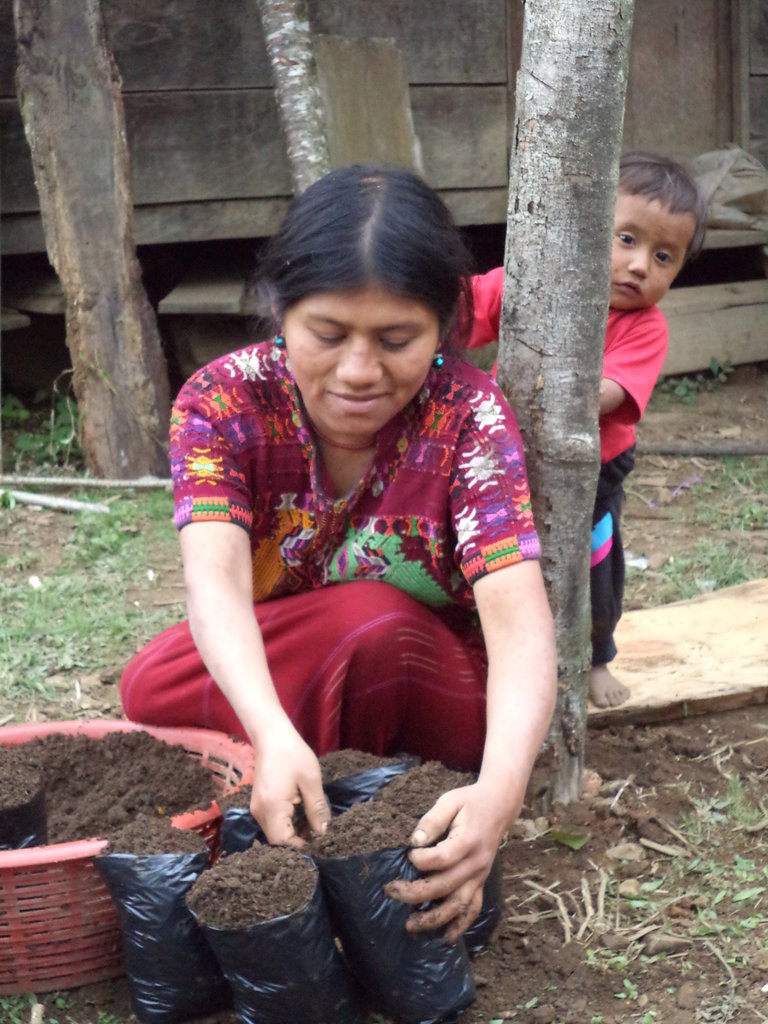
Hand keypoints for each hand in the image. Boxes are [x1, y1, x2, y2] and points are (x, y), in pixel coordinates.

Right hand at [248, 718, 329, 846]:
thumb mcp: (310, 781)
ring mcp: (258, 808)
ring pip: (275, 832)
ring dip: (294, 832)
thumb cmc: (292, 754)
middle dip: (299, 841)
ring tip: (314, 825)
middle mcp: (260, 813)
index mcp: (272, 808)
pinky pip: (273, 822)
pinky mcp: (260, 803)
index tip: (320, 844)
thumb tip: (324, 832)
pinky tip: (303, 816)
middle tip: (320, 835)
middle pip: (277, 840)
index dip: (301, 847)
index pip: (283, 842)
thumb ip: (317, 809)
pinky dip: (288, 824)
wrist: (271, 735)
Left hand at [384, 782, 509, 942]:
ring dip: (435, 919)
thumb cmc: (470, 802)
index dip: (421, 860)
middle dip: (416, 893)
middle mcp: (476, 863)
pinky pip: (473, 909)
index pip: (442, 858)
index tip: (408, 854)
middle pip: (445, 885)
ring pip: (459, 905)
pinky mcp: (481, 882)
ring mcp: (480, 876)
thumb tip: (414, 841)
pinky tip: (445, 938)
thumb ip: (432, 820)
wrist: (499, 806)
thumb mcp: (450, 801)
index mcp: (469, 841)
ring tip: (411, 925)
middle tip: (391, 891)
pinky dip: (460, 925)